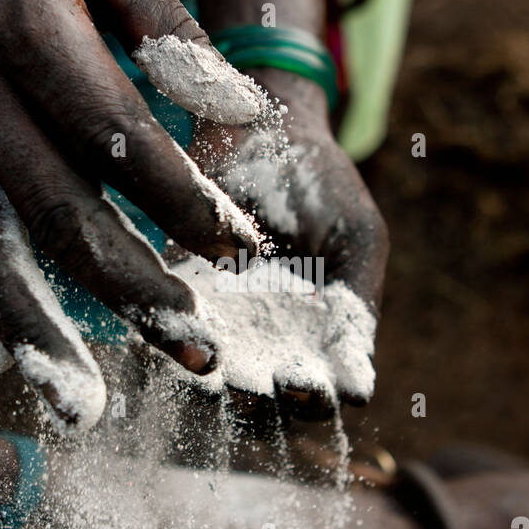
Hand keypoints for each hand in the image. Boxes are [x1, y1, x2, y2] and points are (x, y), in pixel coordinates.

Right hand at [0, 0, 266, 430]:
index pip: (113, 134)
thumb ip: (176, 34)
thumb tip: (243, 122)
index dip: (177, 198)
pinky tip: (25, 374)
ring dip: (48, 336)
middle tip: (197, 352)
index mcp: (27, 31)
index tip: (238, 248)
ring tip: (90, 408)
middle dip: (132, 292)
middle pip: (59, 213)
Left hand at [190, 68, 388, 413]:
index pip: (316, 395)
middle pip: (262, 398)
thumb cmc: (324, 184)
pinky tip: (175, 344)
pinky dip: (172, 338)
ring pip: (214, 371)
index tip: (306, 387)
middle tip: (259, 389)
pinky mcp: (176, 287)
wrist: (263, 124)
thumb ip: (357, 311)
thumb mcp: (359, 242)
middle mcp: (266, 339)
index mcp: (316, 339)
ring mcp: (219, 318)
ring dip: (216, 382)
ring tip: (220, 379)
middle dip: (262, 403)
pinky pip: (169, 325)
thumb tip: (357, 394)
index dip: (312, 402)